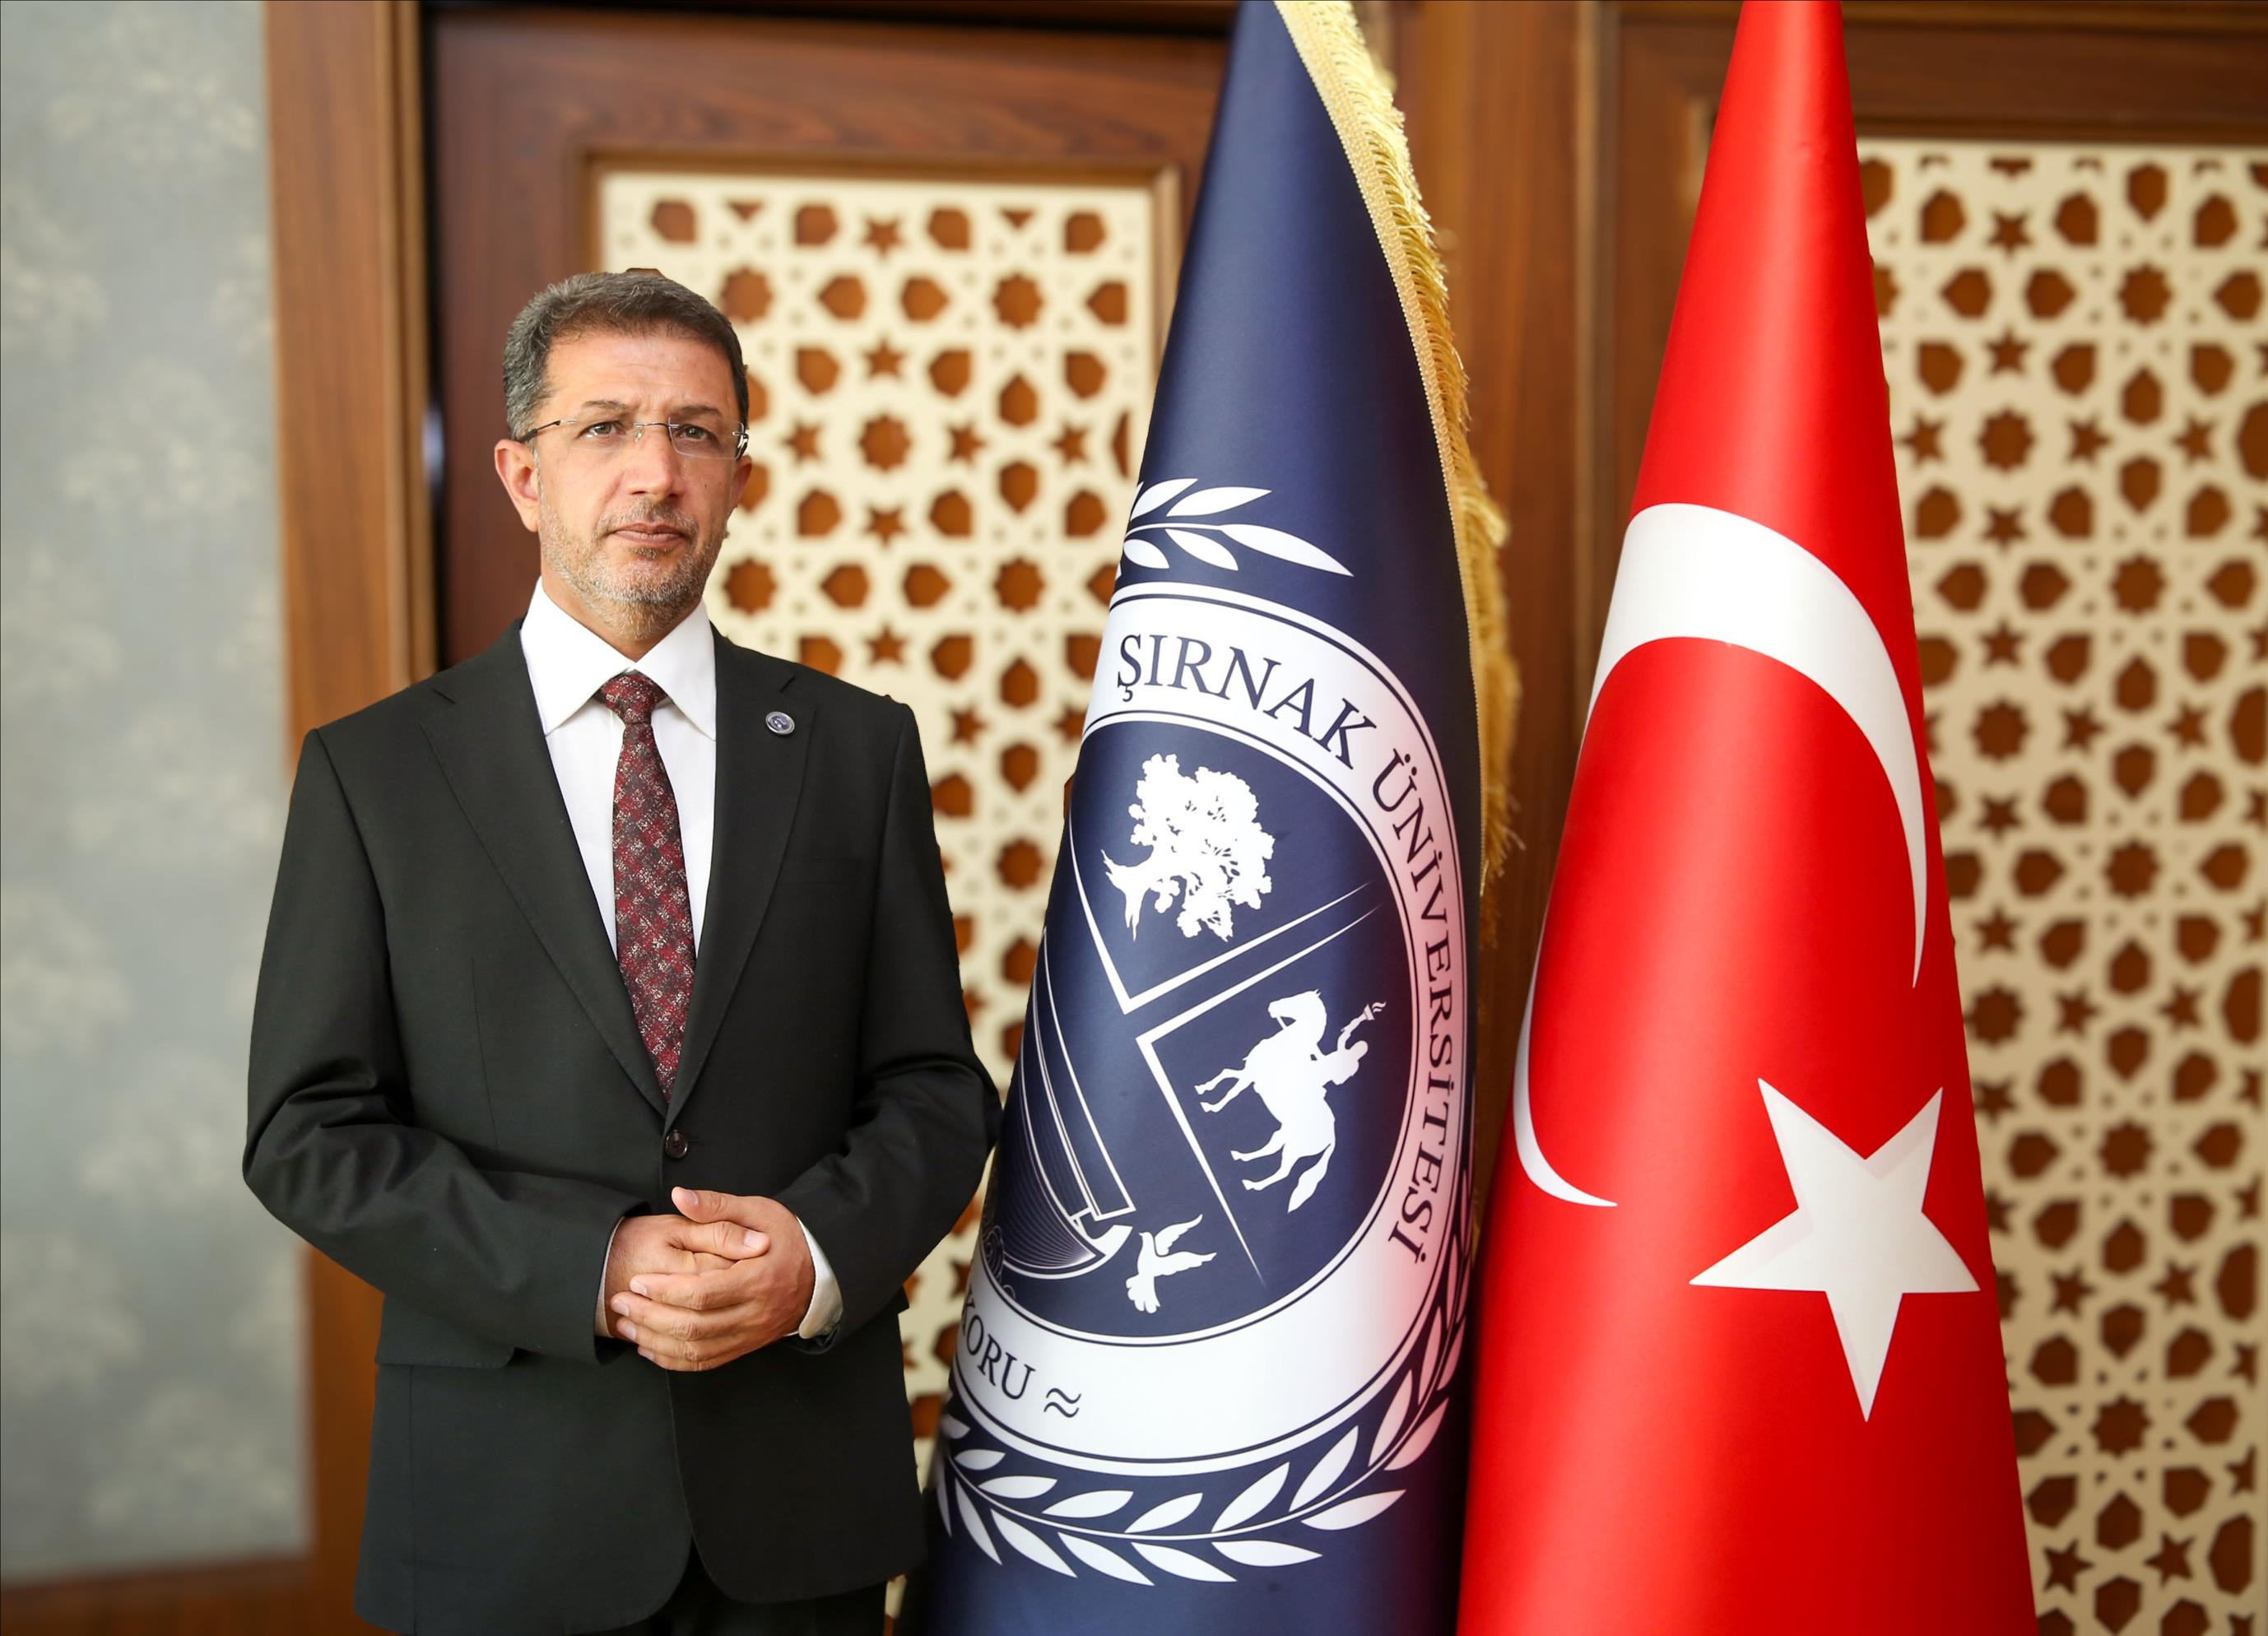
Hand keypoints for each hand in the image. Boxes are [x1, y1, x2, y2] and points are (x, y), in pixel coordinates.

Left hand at [607, 1187, 816, 1371]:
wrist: (822, 1269)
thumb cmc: (786, 1236)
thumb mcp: (757, 1211)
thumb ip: (715, 1206)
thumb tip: (679, 1196)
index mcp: (757, 1279)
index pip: (702, 1294)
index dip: (664, 1291)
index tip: (637, 1281)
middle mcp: (755, 1313)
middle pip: (694, 1327)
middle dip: (650, 1317)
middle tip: (620, 1302)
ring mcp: (752, 1334)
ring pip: (696, 1351)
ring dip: (655, 1341)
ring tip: (627, 1323)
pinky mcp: (747, 1345)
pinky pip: (706, 1362)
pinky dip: (674, 1360)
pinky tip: (650, 1347)